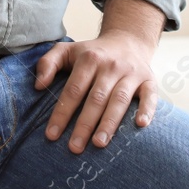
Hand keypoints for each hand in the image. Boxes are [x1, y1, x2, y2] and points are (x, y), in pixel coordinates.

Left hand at [34, 28, 157, 153]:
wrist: (128, 40)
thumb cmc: (92, 53)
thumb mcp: (66, 50)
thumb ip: (48, 63)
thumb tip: (38, 86)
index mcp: (89, 59)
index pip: (73, 90)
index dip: (61, 113)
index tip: (51, 135)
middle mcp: (111, 66)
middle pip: (96, 98)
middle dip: (84, 124)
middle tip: (74, 148)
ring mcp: (131, 73)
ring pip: (119, 100)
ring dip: (109, 123)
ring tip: (99, 144)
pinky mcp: (149, 80)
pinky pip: (150, 96)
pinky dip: (147, 110)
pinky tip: (140, 125)